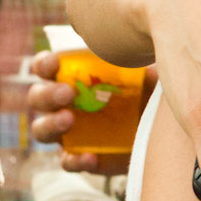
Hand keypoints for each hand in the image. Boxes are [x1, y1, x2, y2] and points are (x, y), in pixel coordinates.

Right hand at [27, 51, 153, 174]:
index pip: (46, 67)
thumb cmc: (148, 92)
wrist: (162, 131)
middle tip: (67, 93)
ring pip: (42, 130)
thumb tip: (147, 38)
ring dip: (51, 124)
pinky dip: (75, 160)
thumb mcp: (146, 72)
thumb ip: (139, 57)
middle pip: (38, 97)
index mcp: (74, 77)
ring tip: (68, 120)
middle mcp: (64, 104)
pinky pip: (68, 162)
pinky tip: (90, 157)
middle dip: (47, 94)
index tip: (53, 63)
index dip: (44, 64)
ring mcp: (69, 132)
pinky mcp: (81, 157)